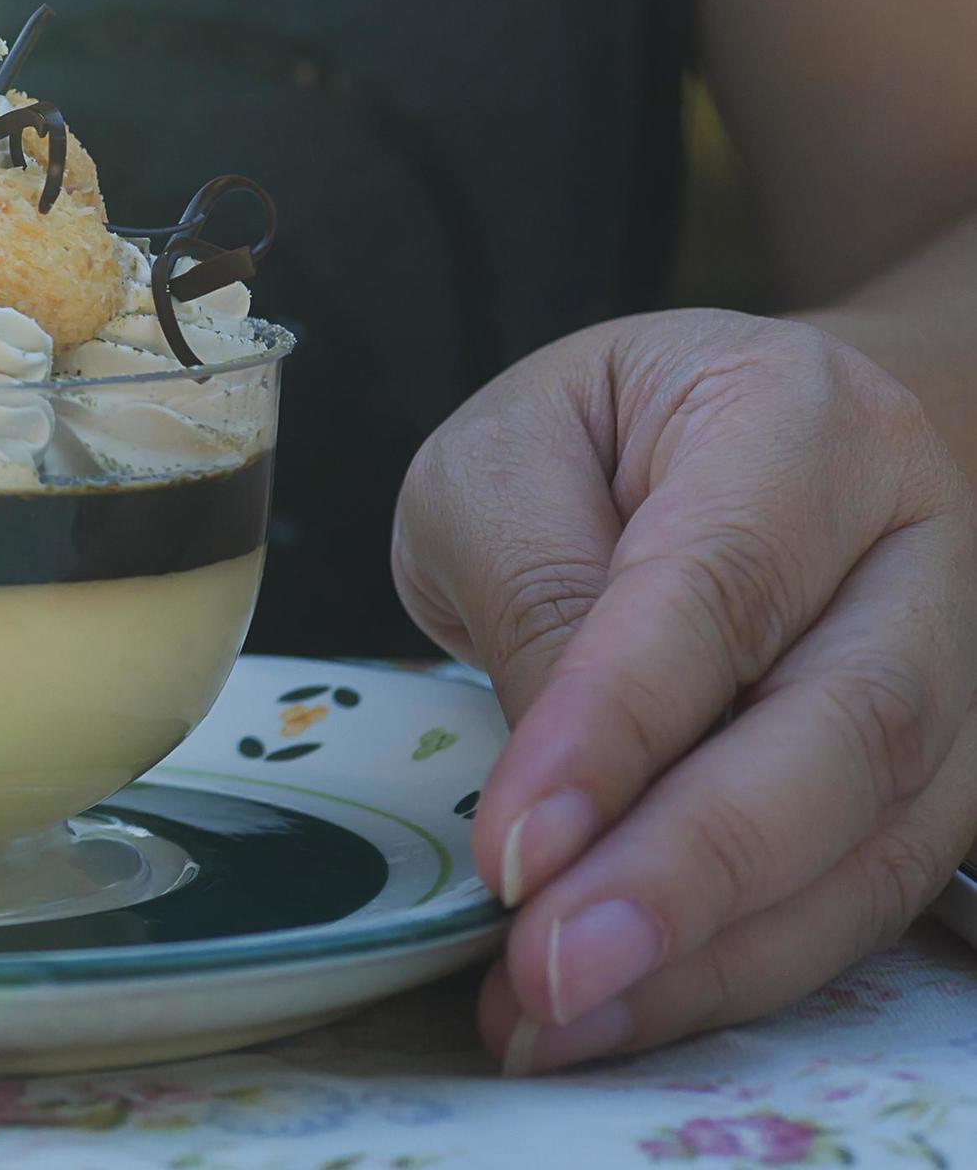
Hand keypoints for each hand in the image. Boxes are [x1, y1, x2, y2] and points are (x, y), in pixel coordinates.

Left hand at [391, 310, 976, 1071]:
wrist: (728, 434)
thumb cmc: (596, 442)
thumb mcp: (505, 460)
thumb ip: (529, 587)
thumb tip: (553, 787)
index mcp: (798, 420)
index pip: (718, 587)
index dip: (618, 731)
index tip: (516, 848)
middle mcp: (916, 540)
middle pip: (843, 729)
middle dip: (690, 873)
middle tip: (552, 965)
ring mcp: (958, 666)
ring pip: (877, 836)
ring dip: (717, 952)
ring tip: (560, 1016)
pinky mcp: (945, 774)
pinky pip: (870, 892)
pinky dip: (744, 968)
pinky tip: (624, 1010)